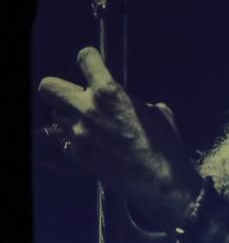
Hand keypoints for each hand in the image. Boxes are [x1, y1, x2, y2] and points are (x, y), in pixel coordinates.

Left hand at [37, 48, 200, 227]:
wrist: (162, 183)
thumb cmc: (166, 147)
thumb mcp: (158, 113)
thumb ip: (134, 101)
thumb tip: (127, 101)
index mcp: (109, 92)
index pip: (85, 59)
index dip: (90, 60)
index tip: (92, 65)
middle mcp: (87, 108)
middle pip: (48, 87)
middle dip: (59, 90)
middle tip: (75, 99)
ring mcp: (79, 133)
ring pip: (57, 116)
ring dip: (70, 119)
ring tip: (90, 129)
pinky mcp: (78, 155)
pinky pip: (67, 142)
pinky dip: (77, 143)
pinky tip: (95, 149)